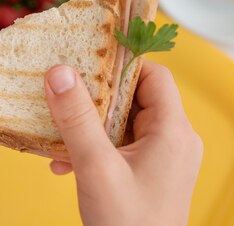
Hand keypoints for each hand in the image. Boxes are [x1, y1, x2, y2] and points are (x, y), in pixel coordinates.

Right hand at [44, 62, 202, 225]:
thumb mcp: (96, 168)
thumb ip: (78, 119)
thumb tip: (60, 72)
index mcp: (174, 132)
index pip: (154, 76)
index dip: (121, 64)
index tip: (87, 61)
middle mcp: (174, 140)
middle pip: (135, 97)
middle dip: (96, 98)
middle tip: (65, 96)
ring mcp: (162, 158)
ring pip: (123, 122)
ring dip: (89, 126)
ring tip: (60, 135)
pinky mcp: (149, 173)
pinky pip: (120, 145)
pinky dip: (94, 147)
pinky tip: (65, 163)